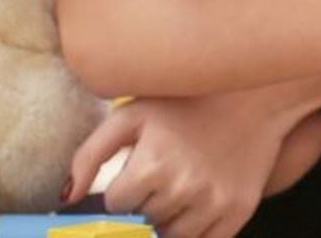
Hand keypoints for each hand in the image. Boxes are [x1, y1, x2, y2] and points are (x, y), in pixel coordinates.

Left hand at [65, 91, 298, 237]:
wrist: (254, 97)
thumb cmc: (184, 104)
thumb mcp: (131, 114)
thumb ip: (90, 154)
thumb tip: (66, 199)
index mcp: (152, 164)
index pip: (117, 205)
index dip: (123, 190)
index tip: (137, 172)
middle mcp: (184, 188)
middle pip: (143, 221)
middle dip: (146, 203)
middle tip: (163, 175)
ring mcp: (214, 204)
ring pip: (171, 237)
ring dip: (169, 219)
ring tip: (180, 187)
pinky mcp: (238, 213)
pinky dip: (195, 230)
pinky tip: (198, 203)